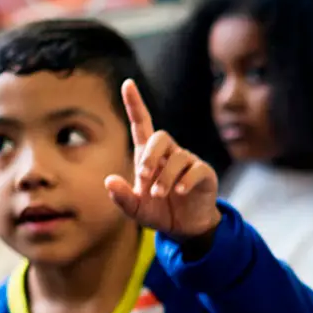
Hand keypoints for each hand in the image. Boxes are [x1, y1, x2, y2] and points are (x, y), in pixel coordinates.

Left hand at [105, 80, 221, 242]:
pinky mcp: (204, 173)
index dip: (135, 104)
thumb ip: (121, 198)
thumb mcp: (135, 209)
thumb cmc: (158, 212)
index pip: (142, 124)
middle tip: (143, 176)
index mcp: (149, 156)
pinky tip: (179, 192)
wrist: (185, 228)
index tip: (128, 83)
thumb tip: (109, 181)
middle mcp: (169, 154)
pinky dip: (184, 180)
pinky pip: (196, 169)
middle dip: (150, 155)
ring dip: (165, 177)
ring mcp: (188, 162)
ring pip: (177, 157)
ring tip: (160, 195)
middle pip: (161, 136)